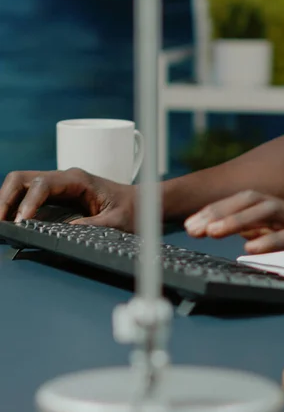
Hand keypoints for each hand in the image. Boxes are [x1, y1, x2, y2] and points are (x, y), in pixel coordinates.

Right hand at [0, 168, 135, 230]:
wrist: (142, 203)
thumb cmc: (133, 210)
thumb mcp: (118, 222)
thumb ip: (94, 226)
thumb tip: (68, 232)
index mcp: (78, 180)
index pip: (43, 184)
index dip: (28, 202)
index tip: (22, 222)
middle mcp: (64, 178)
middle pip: (22, 178)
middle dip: (5, 198)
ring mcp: (58, 186)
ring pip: (21, 185)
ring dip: (6, 202)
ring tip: (0, 224)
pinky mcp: (56, 197)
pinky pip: (29, 197)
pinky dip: (15, 207)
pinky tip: (11, 223)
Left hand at [184, 190, 283, 269]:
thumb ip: (270, 232)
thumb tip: (243, 232)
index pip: (246, 201)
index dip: (217, 209)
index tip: (192, 223)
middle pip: (253, 199)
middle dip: (219, 210)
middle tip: (192, 226)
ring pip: (270, 211)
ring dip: (237, 220)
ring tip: (212, 232)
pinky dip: (270, 241)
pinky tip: (248, 250)